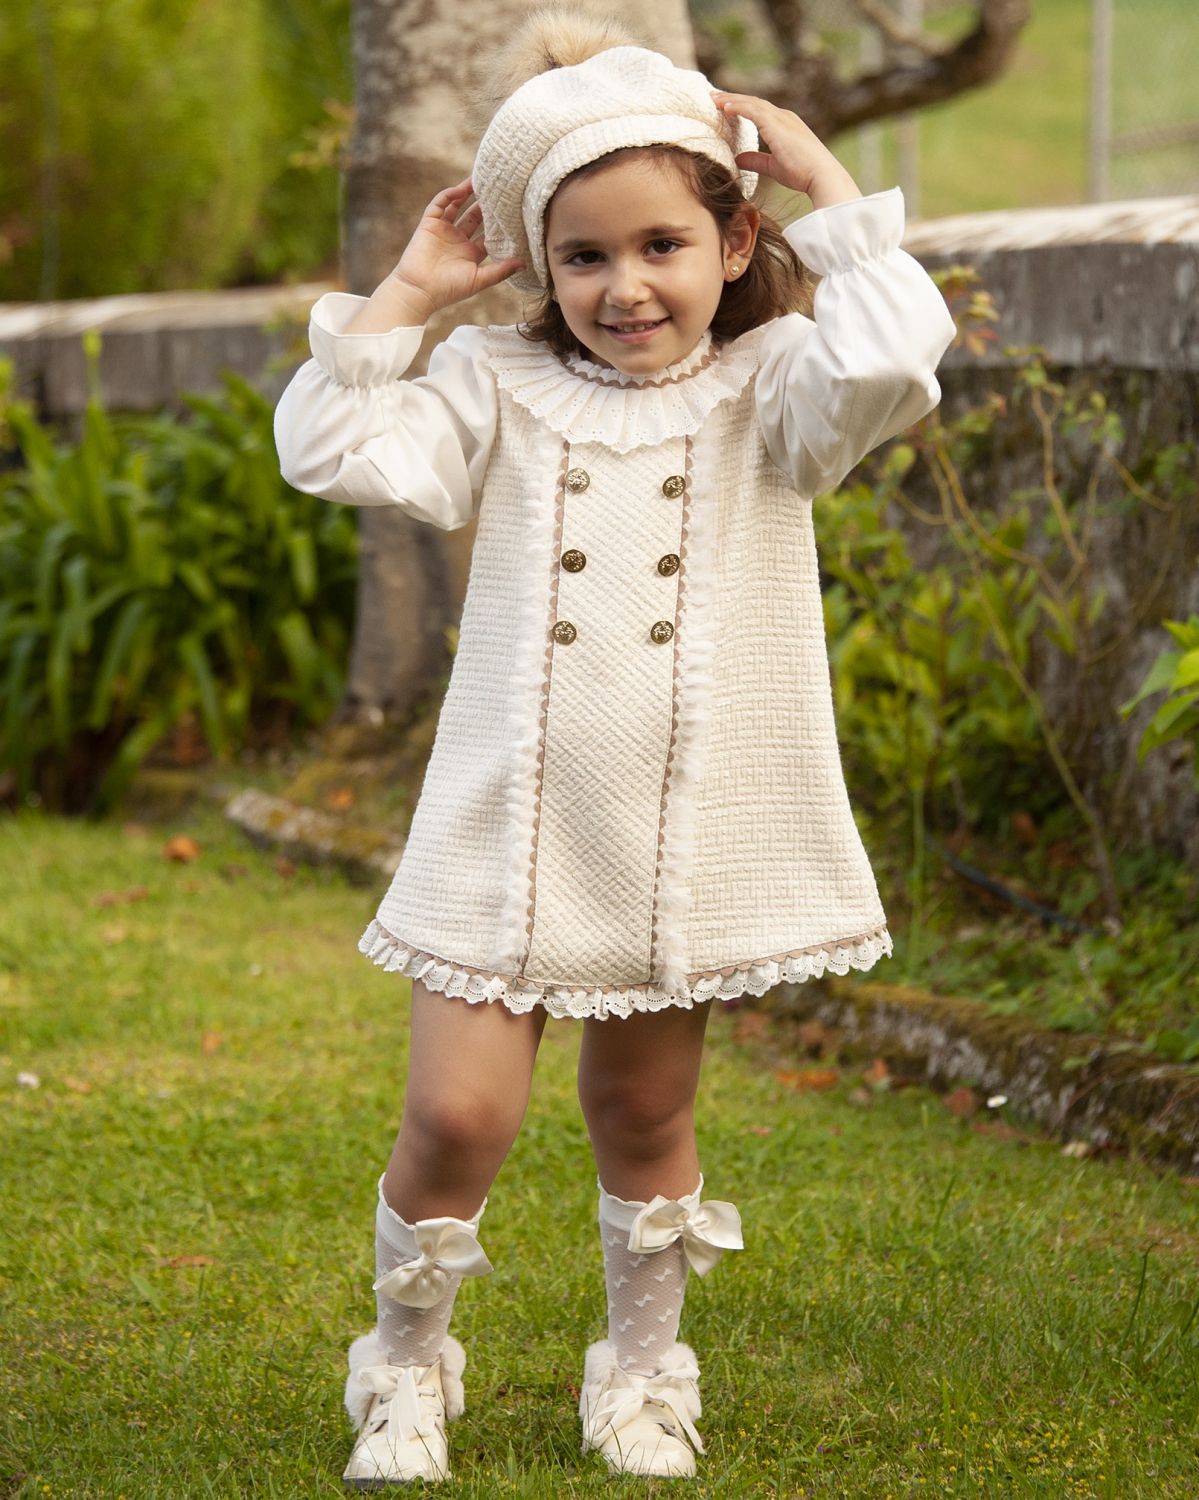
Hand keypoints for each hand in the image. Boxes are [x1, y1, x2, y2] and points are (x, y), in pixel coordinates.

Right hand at [387, 179, 525, 321]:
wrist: (419, 290)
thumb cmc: (449, 289)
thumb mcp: (479, 280)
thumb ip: (501, 270)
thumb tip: (524, 264)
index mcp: (471, 254)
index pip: (488, 233)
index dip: (499, 222)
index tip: (512, 210)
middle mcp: (458, 240)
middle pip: (475, 217)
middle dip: (485, 204)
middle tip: (498, 189)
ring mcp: (443, 231)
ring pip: (457, 206)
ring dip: (467, 193)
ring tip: (480, 180)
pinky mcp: (429, 224)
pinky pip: (439, 204)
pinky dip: (449, 195)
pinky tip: (460, 190)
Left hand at [712, 93, 861, 210]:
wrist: (821, 175)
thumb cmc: (802, 173)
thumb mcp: (773, 166)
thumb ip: (756, 160)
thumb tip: (738, 159)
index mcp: (784, 124)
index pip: (758, 111)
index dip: (740, 107)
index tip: (723, 106)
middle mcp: (783, 116)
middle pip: (753, 102)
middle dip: (732, 98)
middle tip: (713, 96)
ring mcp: (781, 118)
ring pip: (751, 103)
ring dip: (731, 99)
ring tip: (713, 99)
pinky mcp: (777, 124)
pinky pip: (753, 111)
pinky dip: (738, 107)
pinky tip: (724, 107)